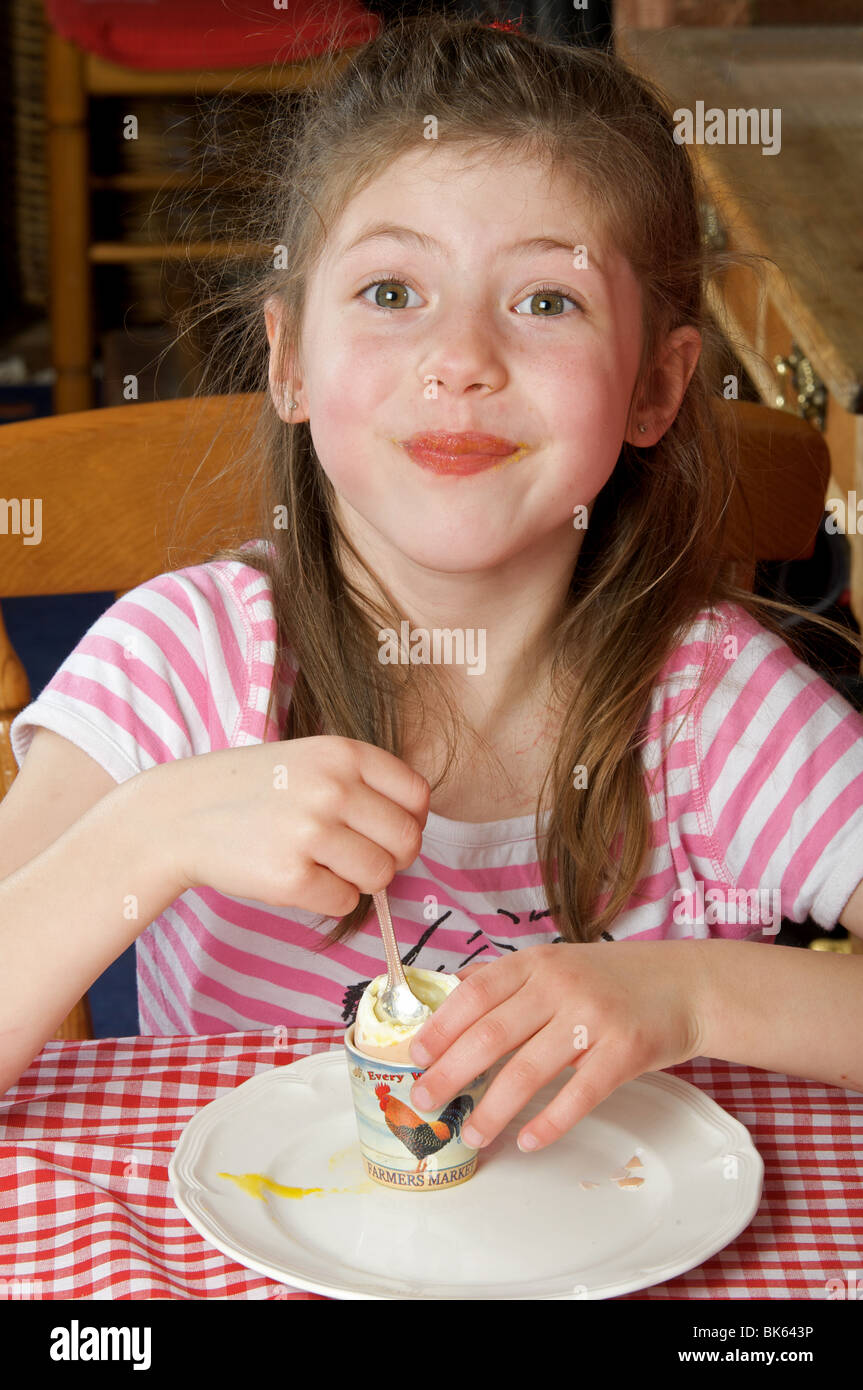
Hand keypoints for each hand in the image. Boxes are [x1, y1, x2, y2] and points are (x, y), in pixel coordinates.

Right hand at [167, 735, 429, 915]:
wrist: (180, 814)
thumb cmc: (254, 790)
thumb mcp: (310, 760)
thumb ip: (362, 783)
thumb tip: (413, 829)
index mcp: (343, 753)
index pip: (417, 796)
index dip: (410, 820)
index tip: (386, 830)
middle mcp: (332, 788)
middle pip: (406, 841)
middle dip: (391, 857)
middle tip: (358, 857)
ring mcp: (311, 833)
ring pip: (380, 876)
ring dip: (359, 880)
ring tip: (324, 865)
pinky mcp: (290, 878)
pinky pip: (344, 902)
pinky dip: (328, 898)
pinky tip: (298, 877)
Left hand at [407, 942, 708, 1152]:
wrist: (686, 985)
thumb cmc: (611, 981)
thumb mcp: (557, 966)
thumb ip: (509, 986)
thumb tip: (447, 1011)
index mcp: (537, 963)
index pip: (474, 993)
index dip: (440, 1027)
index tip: (415, 1057)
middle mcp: (560, 985)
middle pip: (491, 1035)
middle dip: (450, 1073)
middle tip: (425, 1102)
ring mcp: (593, 1018)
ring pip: (527, 1071)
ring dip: (492, 1109)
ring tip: (471, 1134)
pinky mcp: (625, 1052)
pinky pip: (578, 1096)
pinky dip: (548, 1123)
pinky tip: (527, 1141)